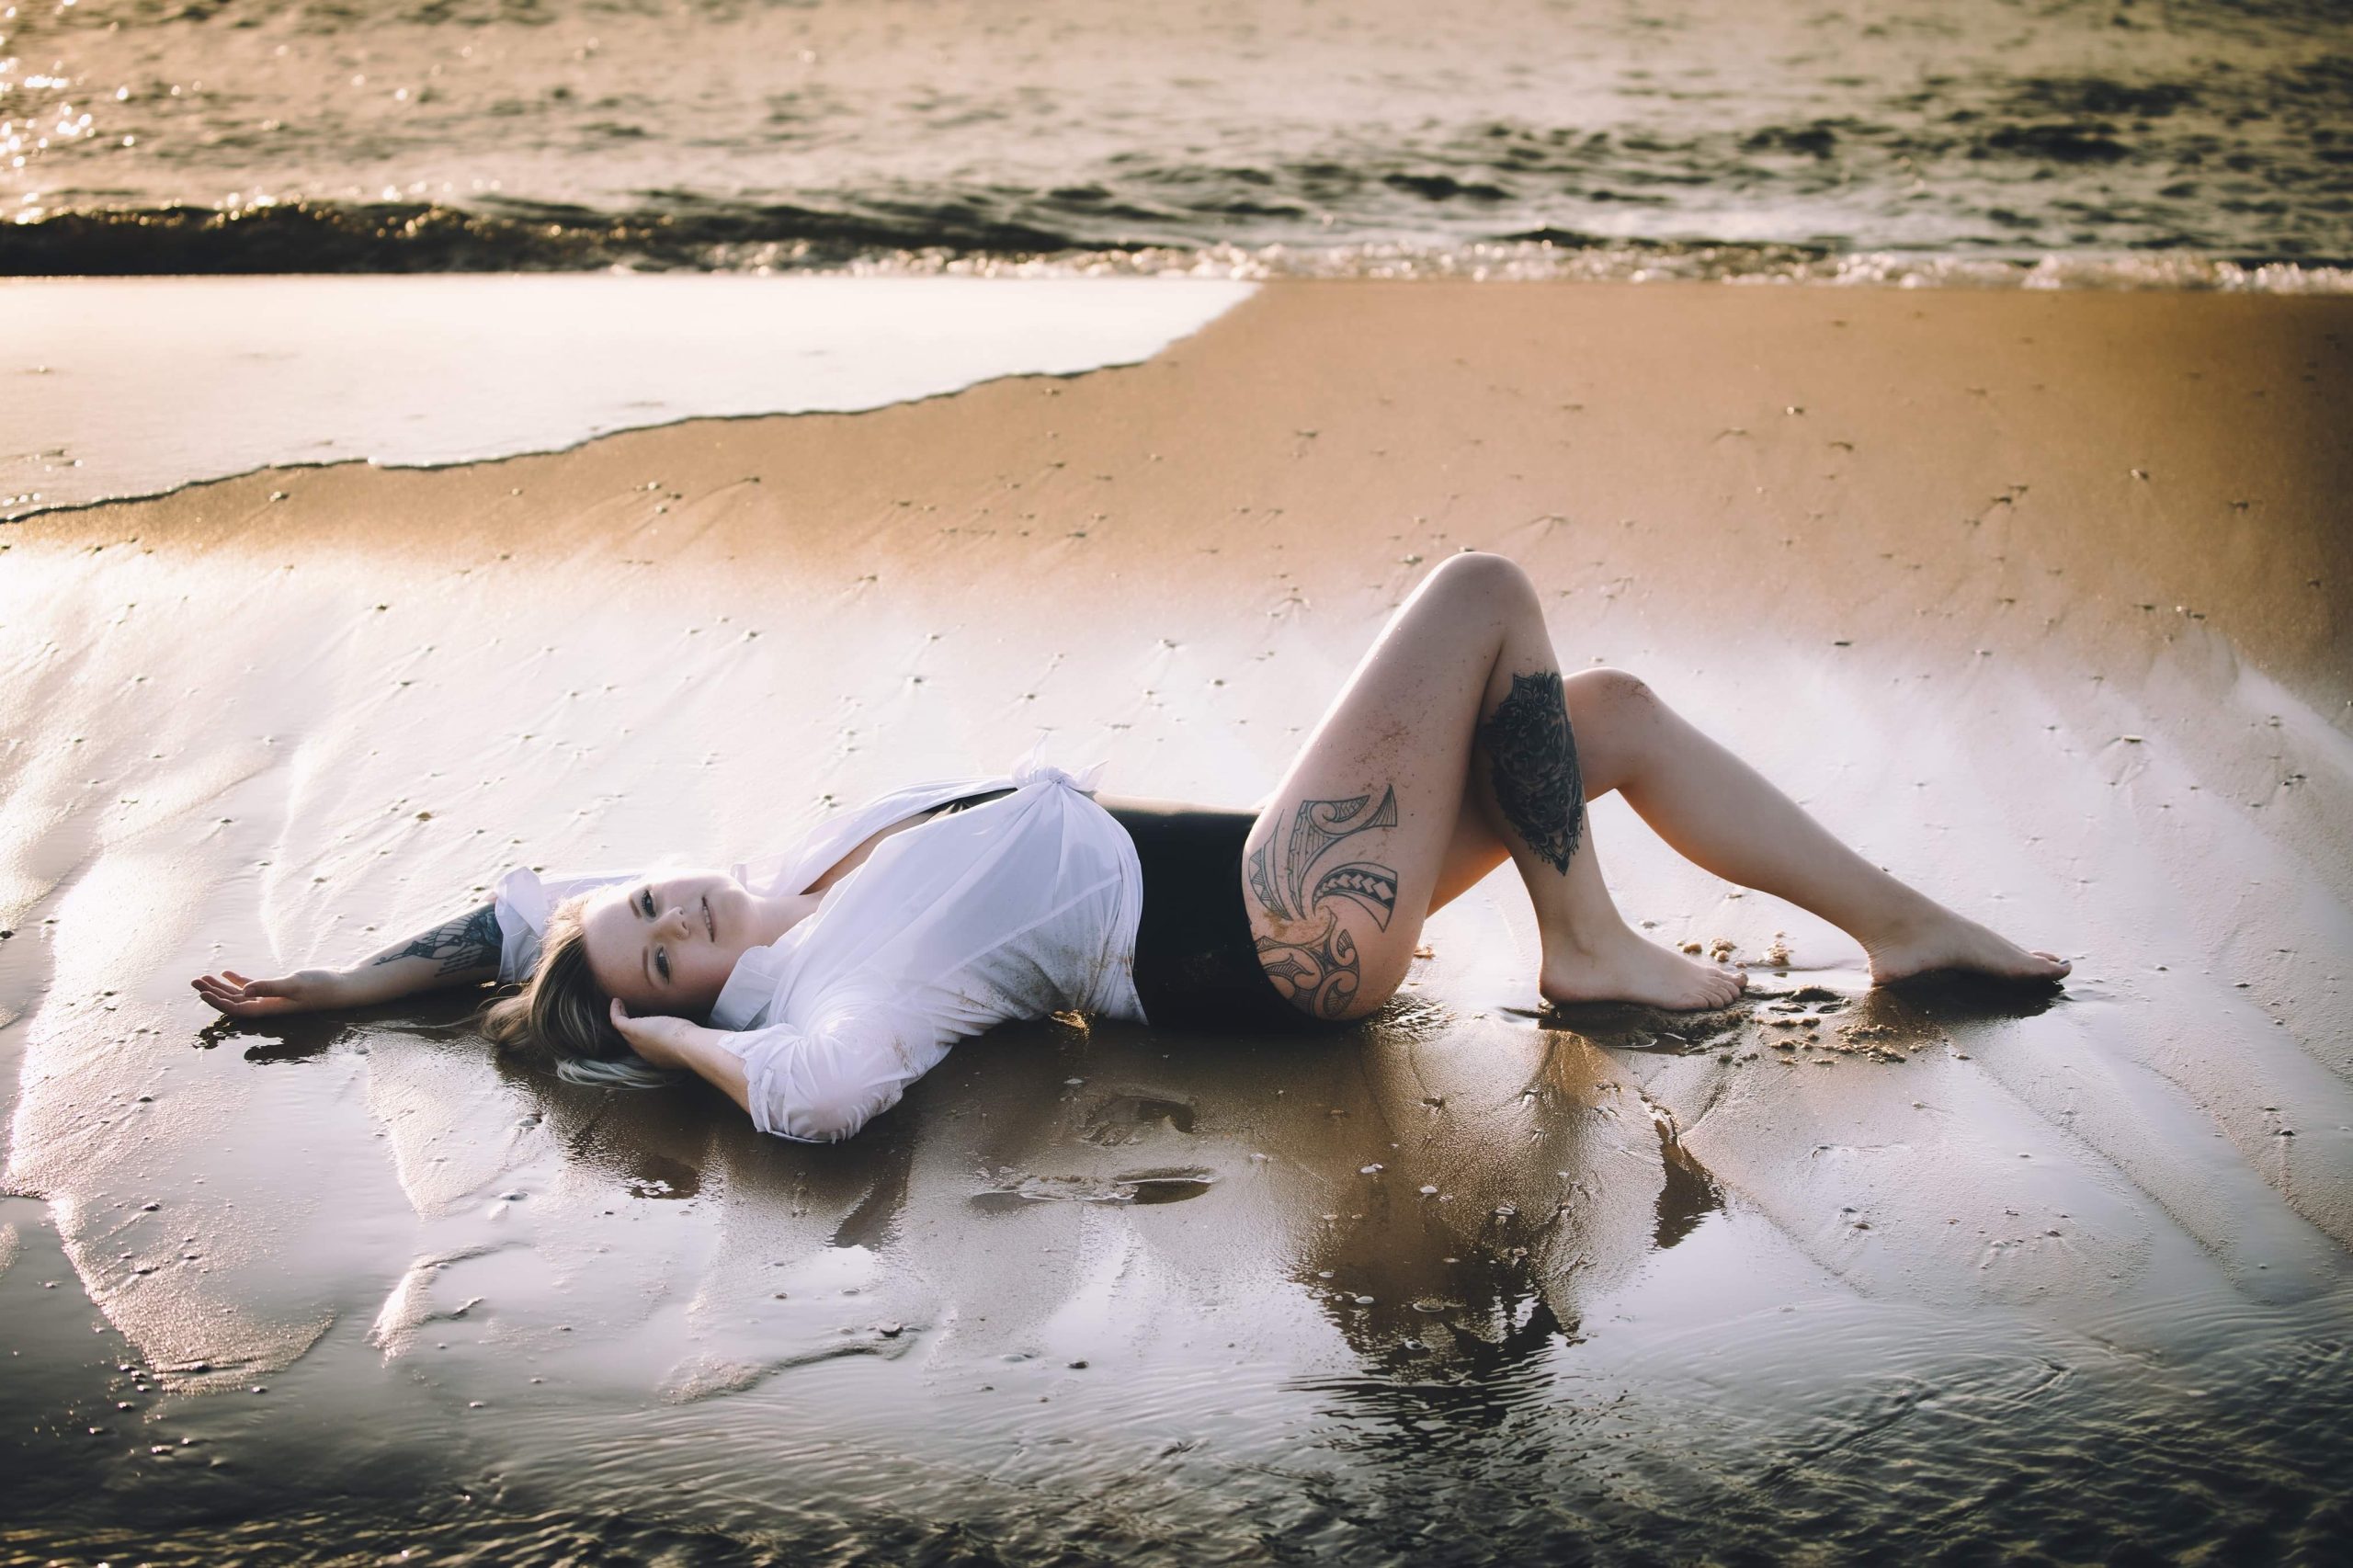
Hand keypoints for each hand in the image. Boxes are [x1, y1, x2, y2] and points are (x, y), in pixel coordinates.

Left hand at [189, 967, 353, 1018]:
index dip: (216, 1002)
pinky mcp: (278, 990)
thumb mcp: (295, 984)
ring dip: (220, 987)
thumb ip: (269, 987)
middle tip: (194, 981)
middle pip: (232, 1003)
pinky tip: (226, 973)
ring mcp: (271, 999)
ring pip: (239, 995)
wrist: (342, 987)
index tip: (201, 992)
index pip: (236, 1009)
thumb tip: (244, 992)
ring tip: (203, 977)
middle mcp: (267, 1007)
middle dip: (212, 993)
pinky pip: (252, 987)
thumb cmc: (321, 987)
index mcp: (268, 1009)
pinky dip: (237, 981)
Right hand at [608, 998, 699, 1070]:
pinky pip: (617, 1020)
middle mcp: (644, 1051)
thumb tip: (680, 1026)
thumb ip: (682, 1034)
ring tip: (620, 1006)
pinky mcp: (632, 1030)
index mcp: (658, 1055)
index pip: (648, 1043)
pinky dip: (615, 1010)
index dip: (646, 1032)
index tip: (650, 1019)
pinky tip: (616, 1000)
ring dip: (621, 1016)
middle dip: (631, 1025)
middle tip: (629, 1011)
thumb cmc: (694, 1043)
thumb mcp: (686, 1038)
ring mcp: (636, 1042)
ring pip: (623, 1030)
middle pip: (633, 1038)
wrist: (689, 1047)